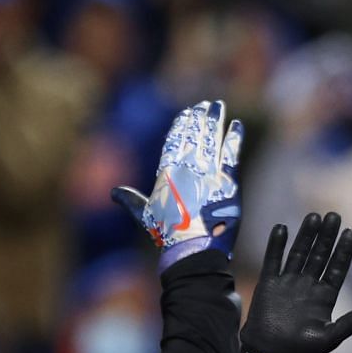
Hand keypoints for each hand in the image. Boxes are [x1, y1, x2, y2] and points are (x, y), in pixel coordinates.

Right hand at [112, 100, 242, 266]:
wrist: (192, 248)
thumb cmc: (166, 234)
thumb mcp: (145, 215)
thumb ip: (132, 199)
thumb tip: (114, 192)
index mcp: (167, 172)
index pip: (174, 140)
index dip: (181, 124)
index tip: (187, 112)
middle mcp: (187, 167)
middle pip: (195, 134)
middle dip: (200, 117)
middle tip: (206, 104)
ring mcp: (208, 172)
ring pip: (212, 138)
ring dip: (215, 120)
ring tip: (218, 106)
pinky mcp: (228, 181)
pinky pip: (232, 153)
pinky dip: (234, 138)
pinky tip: (237, 125)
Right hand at [241, 212, 351, 352]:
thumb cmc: (300, 352)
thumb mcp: (330, 338)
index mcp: (324, 298)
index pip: (337, 268)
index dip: (344, 252)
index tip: (350, 233)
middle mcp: (307, 287)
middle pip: (319, 255)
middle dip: (326, 236)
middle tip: (334, 215)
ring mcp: (288, 283)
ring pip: (298, 253)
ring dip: (305, 235)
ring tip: (313, 217)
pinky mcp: (268, 284)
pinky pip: (273, 260)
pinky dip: (276, 245)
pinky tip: (281, 228)